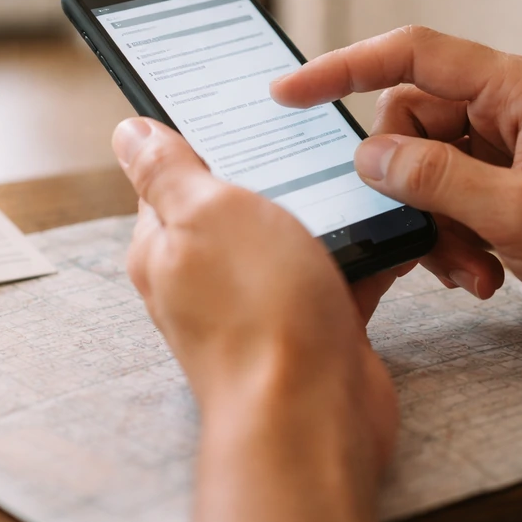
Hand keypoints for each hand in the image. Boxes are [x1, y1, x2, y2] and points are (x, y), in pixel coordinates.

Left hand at [112, 118, 401, 521]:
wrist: (312, 417)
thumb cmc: (255, 313)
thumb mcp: (204, 214)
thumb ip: (165, 170)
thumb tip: (128, 131)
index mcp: (166, 243)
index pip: (170, 175)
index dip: (202, 137)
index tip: (239, 105)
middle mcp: (206, 273)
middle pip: (240, 200)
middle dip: (278, 170)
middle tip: (315, 137)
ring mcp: (259, 300)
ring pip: (294, 234)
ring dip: (329, 209)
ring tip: (363, 177)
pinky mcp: (311, 322)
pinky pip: (339, 270)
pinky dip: (366, 251)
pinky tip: (394, 227)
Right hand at [272, 26, 521, 369]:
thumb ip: (438, 179)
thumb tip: (371, 158)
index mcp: (519, 92)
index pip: (413, 56)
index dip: (344, 67)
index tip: (290, 91)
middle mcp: (507, 114)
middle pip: (408, 122)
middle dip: (404, 182)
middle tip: (428, 232)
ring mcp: (503, 155)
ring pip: (420, 169)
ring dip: (430, 224)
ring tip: (468, 267)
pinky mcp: (501, 194)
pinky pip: (442, 203)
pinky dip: (447, 242)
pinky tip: (480, 274)